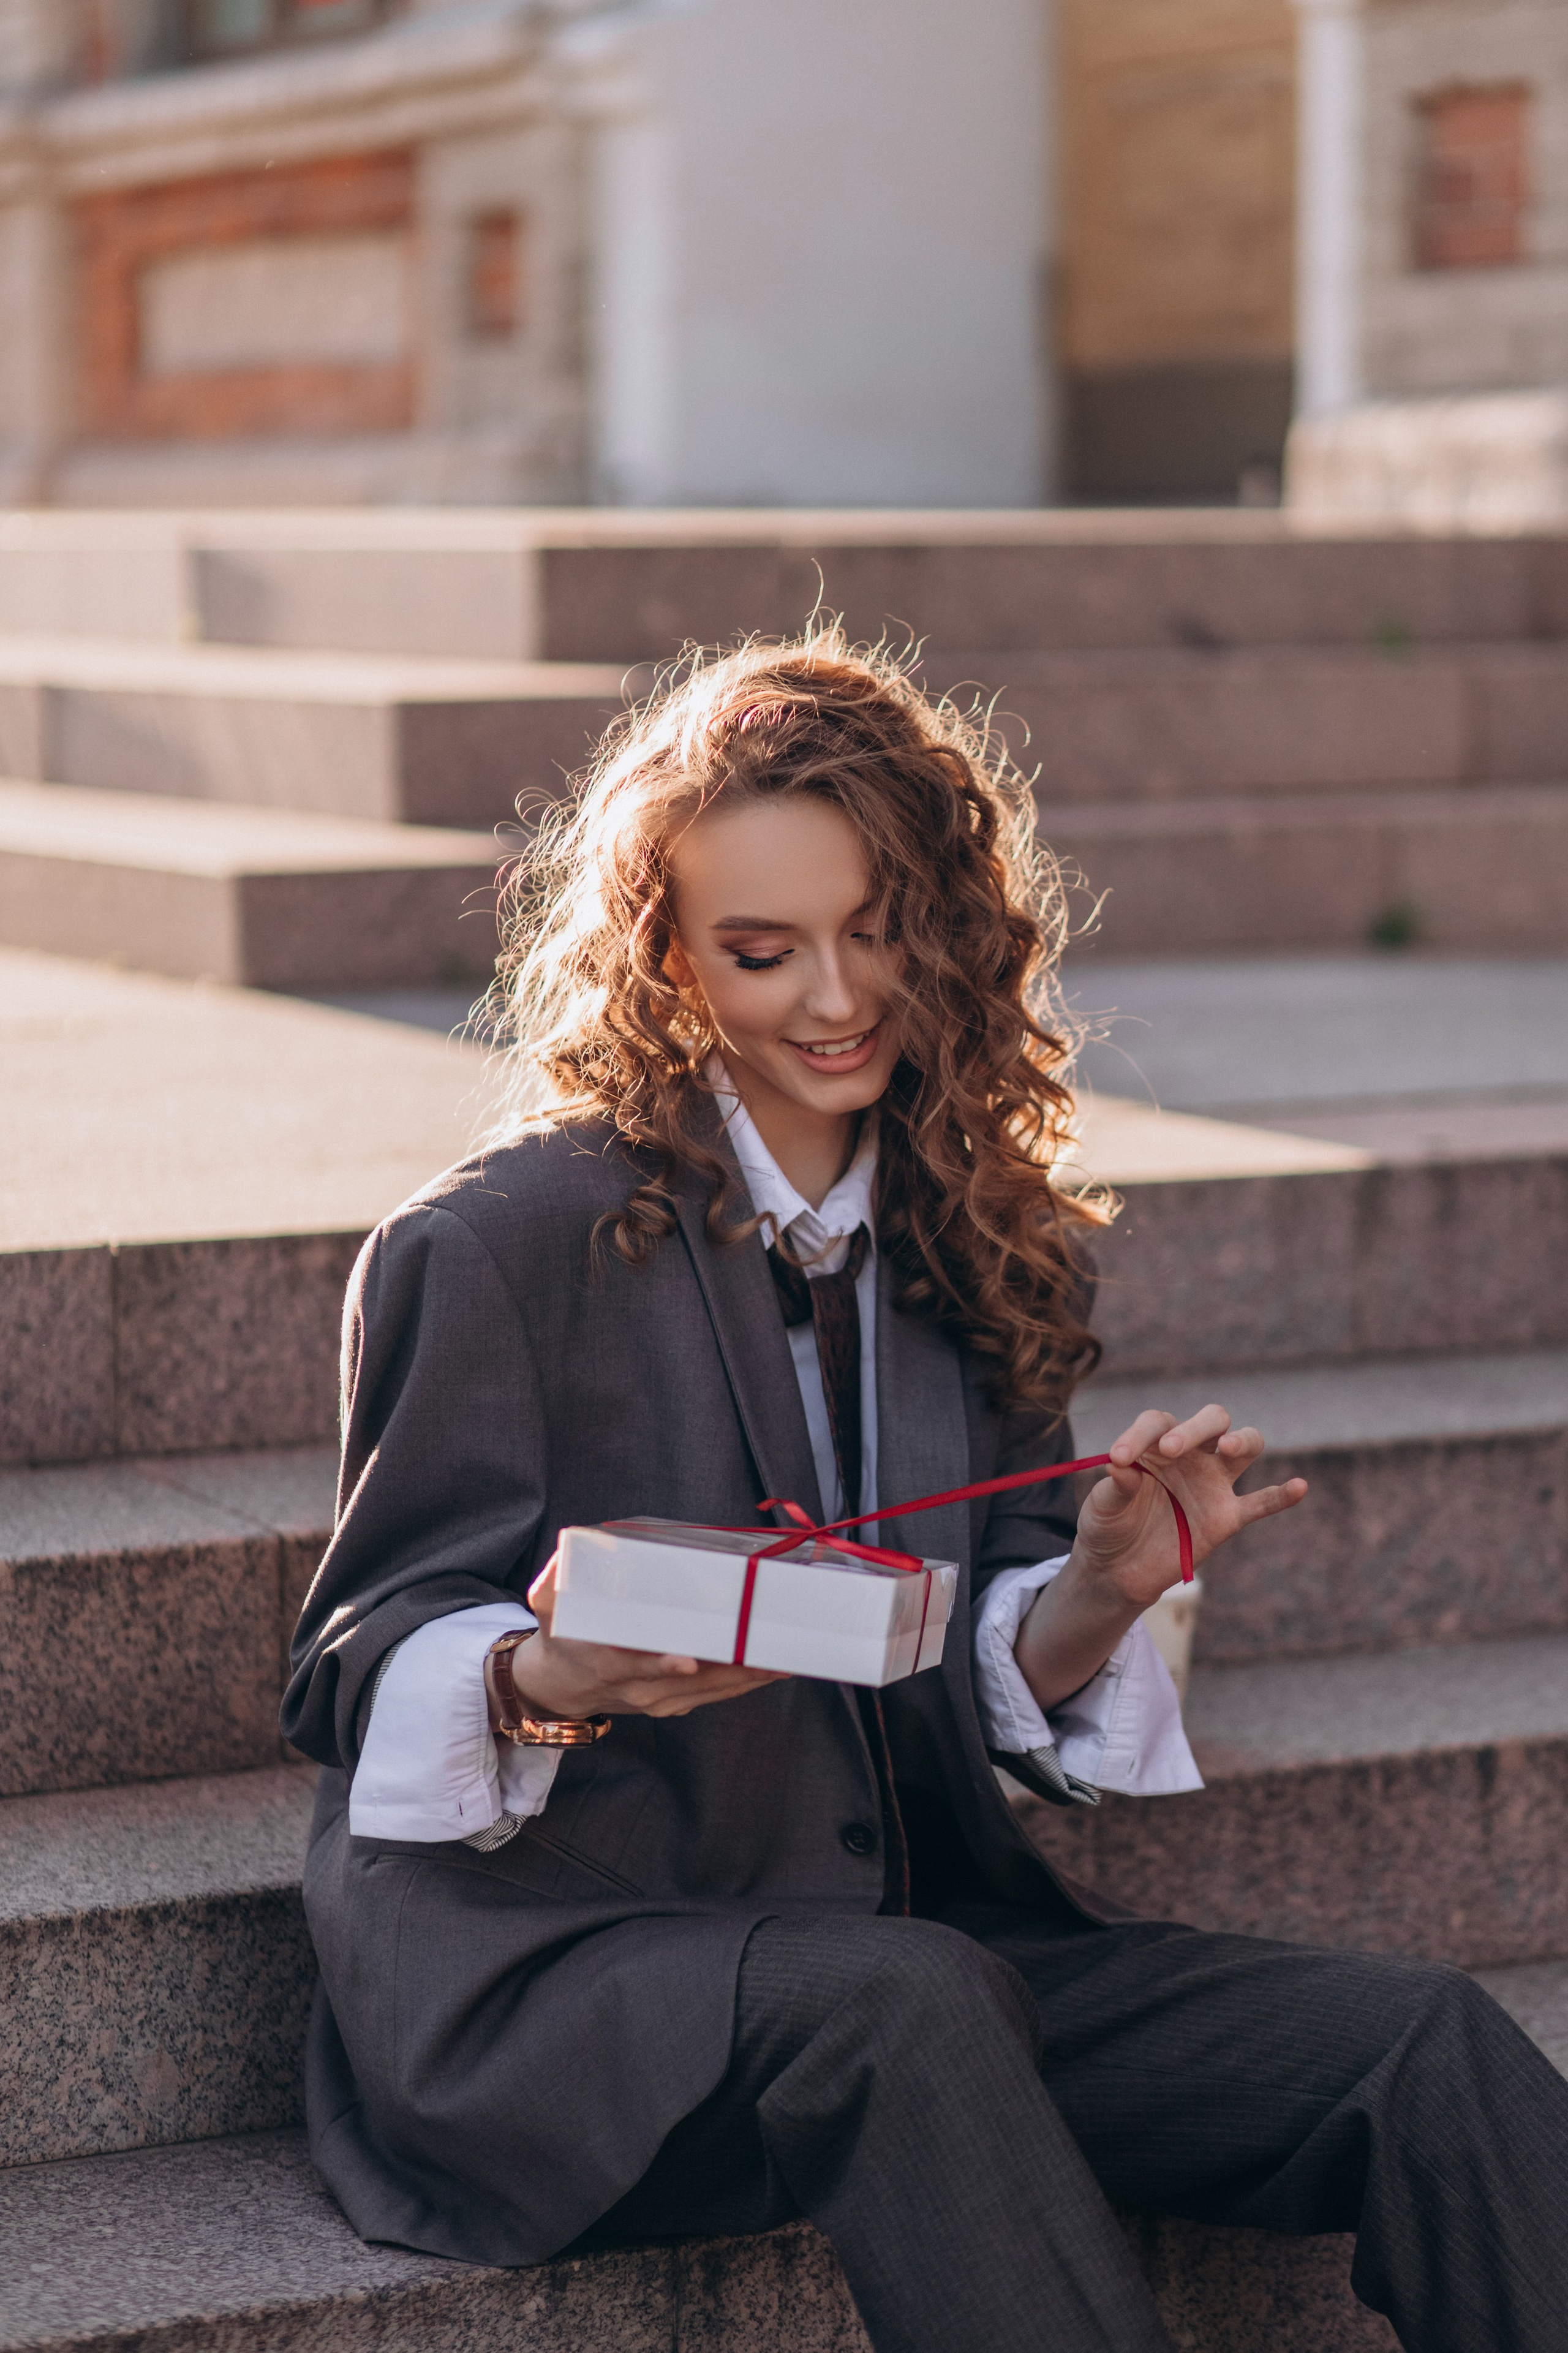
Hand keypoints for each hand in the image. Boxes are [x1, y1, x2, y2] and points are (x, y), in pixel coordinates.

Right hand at [506, 1552, 786, 1720]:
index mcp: (606, 1663)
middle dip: (731, 1668)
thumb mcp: (547, 1605)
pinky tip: (771, 1668)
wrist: (561, 1687)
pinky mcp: (673, 1705)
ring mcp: (658, 1701)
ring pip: (710, 1691)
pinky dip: (743, 1683)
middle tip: (770, 1651)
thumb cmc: (561, 1637)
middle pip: (690, 1681)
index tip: (688, 1660)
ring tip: (784, 1658)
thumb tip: (572, 1546)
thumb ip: (556, 1577)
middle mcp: (637, 1689)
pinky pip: (714, 1696)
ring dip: (748, 1677)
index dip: (661, 1664)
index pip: (635, 1665)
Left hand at [1014, 1404, 1306, 1715]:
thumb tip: (1120, 1468)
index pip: (1157, 1424)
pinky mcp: (1227, 1517)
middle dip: (1194, 1428)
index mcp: (1156, 1444)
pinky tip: (1299, 1486)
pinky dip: (1281, 1495)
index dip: (1138, 1435)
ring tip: (1228, 1448)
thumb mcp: (1101, 1507)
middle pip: (1211, 1421)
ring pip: (1245, 1446)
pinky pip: (1260, 1503)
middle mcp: (1191, 1454)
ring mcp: (1213, 1483)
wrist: (1117, 1570)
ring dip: (1241, 1441)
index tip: (1118, 1458)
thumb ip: (1114, 1487)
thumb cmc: (1108, 1526)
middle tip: (1170, 1450)